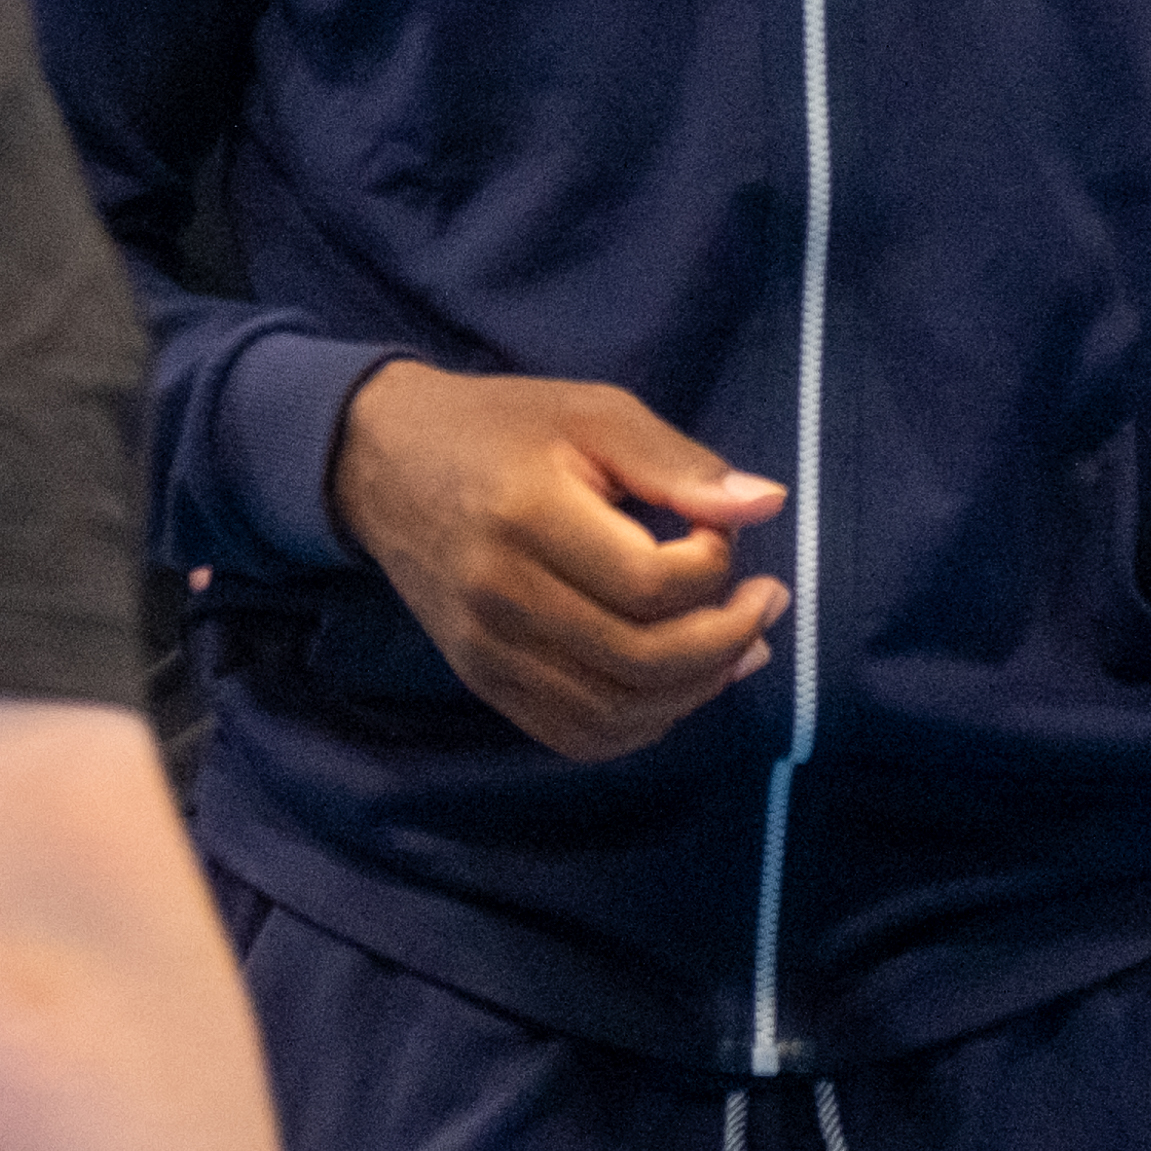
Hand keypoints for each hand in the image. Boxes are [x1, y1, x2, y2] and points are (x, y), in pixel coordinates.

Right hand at [327, 360, 786, 763]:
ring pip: (615, 713)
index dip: (713, 565)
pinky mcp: (481, 679)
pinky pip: (575, 735)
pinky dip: (640, 724)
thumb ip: (679, 464)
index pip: (648, 584)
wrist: (383, 463)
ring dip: (696, 691)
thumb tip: (768, 505)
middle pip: (642, 660)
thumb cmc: (501, 428)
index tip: (721, 528)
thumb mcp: (593, 414)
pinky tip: (677, 684)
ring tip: (738, 646)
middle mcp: (498, 595)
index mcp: (526, 515)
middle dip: (728, 639)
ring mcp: (485, 649)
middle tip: (765, 600)